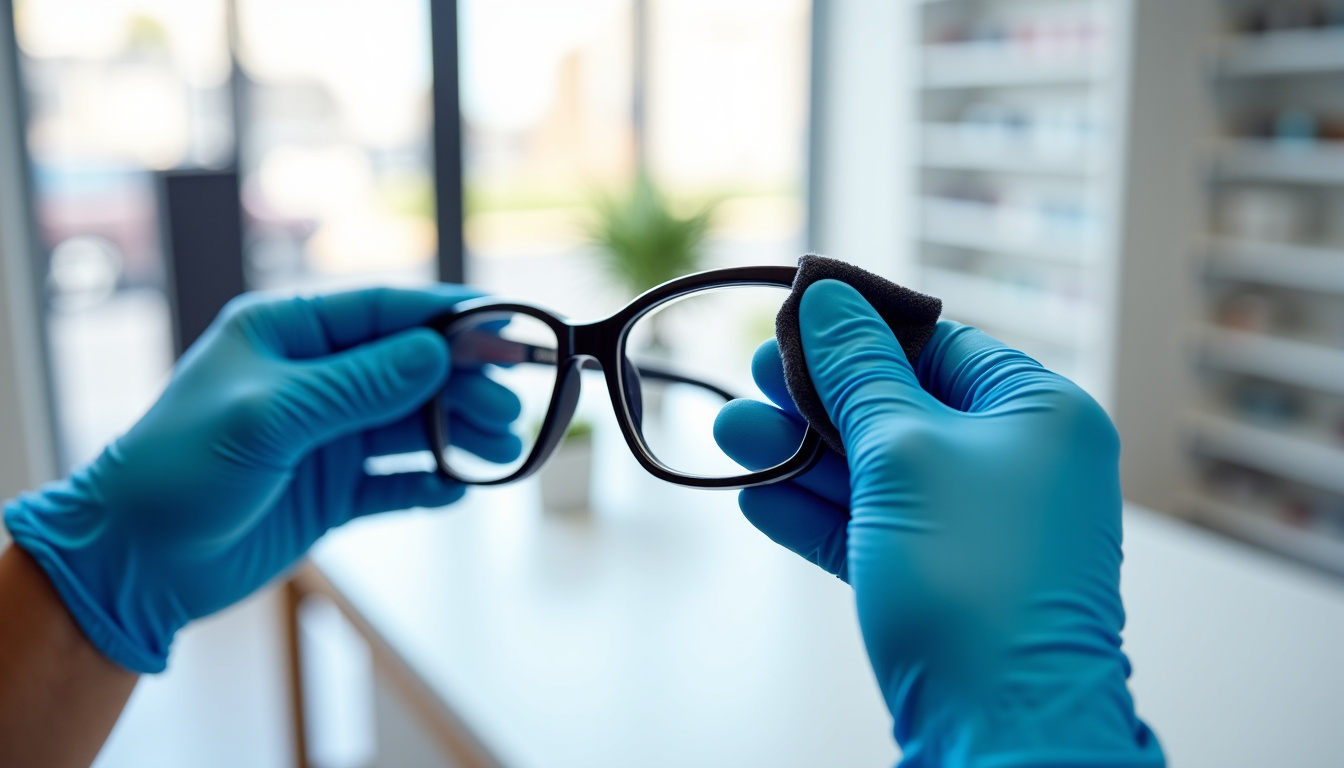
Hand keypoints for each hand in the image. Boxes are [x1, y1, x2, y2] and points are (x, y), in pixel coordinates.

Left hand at [4, 286, 520, 672]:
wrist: (133, 564)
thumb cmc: (178, 472)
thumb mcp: (271, 417)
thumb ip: (359, 385)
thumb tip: (438, 353)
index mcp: (285, 334)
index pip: (383, 312)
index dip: (448, 320)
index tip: (506, 329)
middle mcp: (312, 379)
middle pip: (408, 368)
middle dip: (463, 383)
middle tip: (510, 405)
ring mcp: (324, 435)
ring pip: (410, 425)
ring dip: (456, 434)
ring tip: (501, 449)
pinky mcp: (330, 489)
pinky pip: (395, 479)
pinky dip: (429, 483)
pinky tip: (459, 488)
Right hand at [713, 280, 1162, 764]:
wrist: (1000, 731)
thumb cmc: (974, 582)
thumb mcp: (903, 453)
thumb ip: (858, 372)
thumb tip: (828, 298)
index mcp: (1040, 413)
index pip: (939, 344)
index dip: (858, 330)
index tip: (789, 320)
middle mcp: (1020, 465)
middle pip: (899, 406)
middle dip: (815, 398)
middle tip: (747, 378)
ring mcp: (982, 527)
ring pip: (878, 472)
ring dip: (801, 456)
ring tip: (730, 434)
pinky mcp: (946, 580)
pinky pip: (876, 529)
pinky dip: (820, 515)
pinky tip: (759, 499)